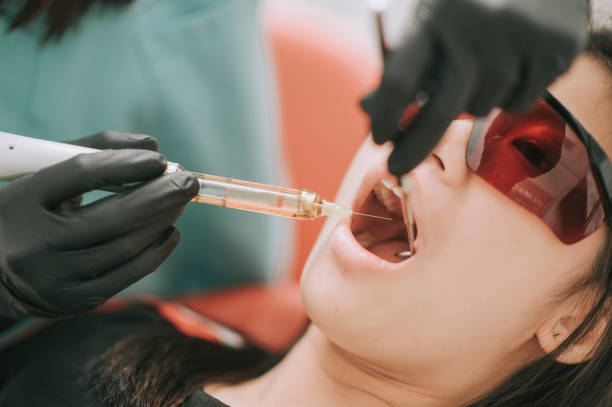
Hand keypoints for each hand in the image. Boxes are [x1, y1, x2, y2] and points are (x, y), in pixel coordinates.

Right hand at [0, 131, 198, 318]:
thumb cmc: (32, 211)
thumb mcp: (47, 174)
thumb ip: (96, 151)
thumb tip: (152, 145)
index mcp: (22, 200)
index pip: (80, 173)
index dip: (125, 164)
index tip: (159, 160)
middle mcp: (35, 242)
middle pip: (113, 217)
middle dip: (160, 196)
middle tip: (189, 181)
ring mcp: (55, 277)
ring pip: (127, 246)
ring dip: (163, 220)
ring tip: (180, 201)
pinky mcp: (74, 301)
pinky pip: (129, 274)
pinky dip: (157, 250)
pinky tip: (170, 231)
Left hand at [361, 0, 588, 175]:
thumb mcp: (433, 14)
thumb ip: (404, 58)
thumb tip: (367, 107)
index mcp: (434, 15)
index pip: (399, 80)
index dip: (385, 117)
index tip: (378, 137)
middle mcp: (474, 28)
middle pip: (439, 111)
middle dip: (414, 146)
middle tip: (397, 167)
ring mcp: (516, 39)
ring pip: (481, 108)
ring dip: (474, 100)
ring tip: (483, 65)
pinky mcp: (553, 49)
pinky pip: (518, 103)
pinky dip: (511, 94)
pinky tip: (515, 64)